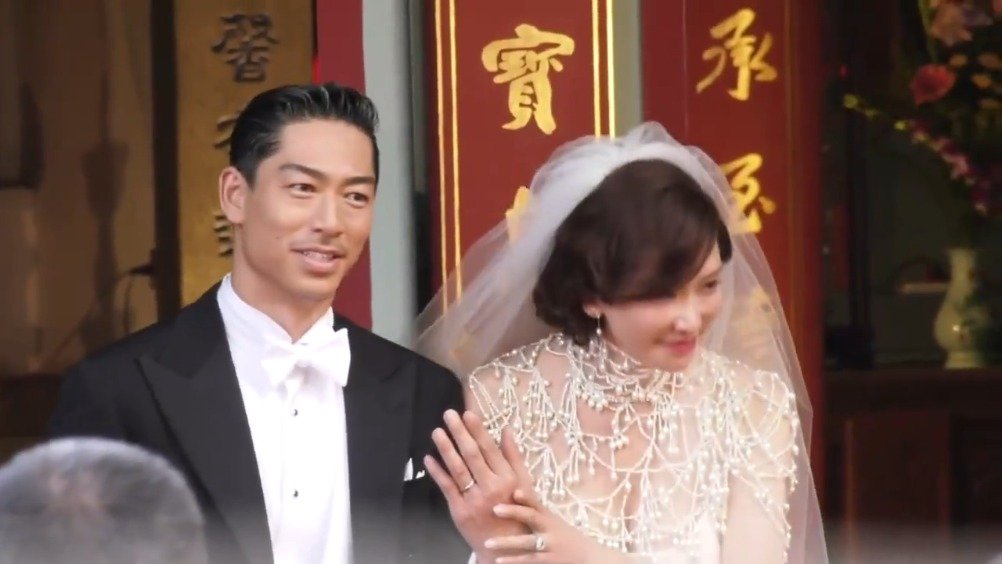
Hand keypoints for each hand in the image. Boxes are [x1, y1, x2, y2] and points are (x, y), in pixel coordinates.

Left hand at [424, 410, 530, 561]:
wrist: (505, 547)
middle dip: (460, 432)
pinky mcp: (459, 511)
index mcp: (507, 479)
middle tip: (449, 414)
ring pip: (457, 469)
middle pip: (472, 455)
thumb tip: (506, 430)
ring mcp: (473, 500)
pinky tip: (429, 458)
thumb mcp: (522, 483)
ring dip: (446, 448)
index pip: (490, 449)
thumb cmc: (517, 512)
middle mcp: (491, 488)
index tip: (469, 413)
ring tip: (437, 431)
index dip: (478, 430)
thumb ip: (514, 456)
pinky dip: (437, 472)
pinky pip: (447, 488)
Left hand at [486, 489, 628, 563]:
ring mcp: (550, 545)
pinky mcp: (549, 560)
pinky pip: (529, 560)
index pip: (537, 502)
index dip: (526, 496)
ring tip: (488, 543)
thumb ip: (534, 507)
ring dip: (507, 543)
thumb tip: (513, 490)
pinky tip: (499, 561)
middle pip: (532, 517)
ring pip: (527, 542)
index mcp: (549, 516)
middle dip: (514, 512)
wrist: (588, 557)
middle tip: (494, 508)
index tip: (514, 490)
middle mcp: (550, 528)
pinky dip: (514, 561)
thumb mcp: (552, 520)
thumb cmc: (565, 536)